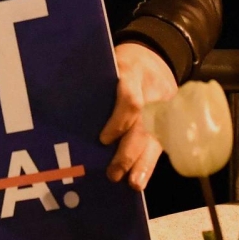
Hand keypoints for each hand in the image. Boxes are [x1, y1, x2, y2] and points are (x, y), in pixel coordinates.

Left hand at [100, 43, 178, 189]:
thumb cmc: (121, 63)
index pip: (131, 99)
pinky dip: (150, 162)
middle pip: (144, 125)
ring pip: (157, 138)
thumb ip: (95, 84)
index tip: (103, 140)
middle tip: (114, 173)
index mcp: (132, 73)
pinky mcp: (170, 119)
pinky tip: (141, 178)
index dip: (119, 121)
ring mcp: (165, 106)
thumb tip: (67, 115)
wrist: (155, 55)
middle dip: (129, 152)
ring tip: (134, 184)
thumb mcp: (107, 62)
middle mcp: (153, 91)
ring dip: (145, 163)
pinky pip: (161, 143)